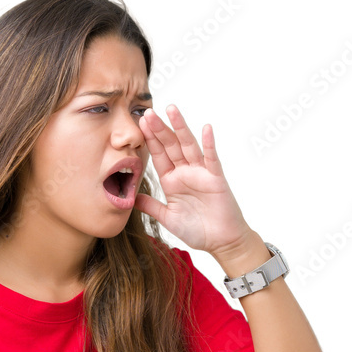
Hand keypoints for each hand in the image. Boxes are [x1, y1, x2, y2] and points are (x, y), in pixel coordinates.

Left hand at [134, 104, 255, 264]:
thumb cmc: (197, 230)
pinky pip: (211, 159)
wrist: (220, 242)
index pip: (158, 156)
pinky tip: (205, 128)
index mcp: (171, 181)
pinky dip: (208, 144)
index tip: (140, 123)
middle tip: (148, 112)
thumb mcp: (167, 218)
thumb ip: (151, 206)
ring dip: (180, 128)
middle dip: (159, 129)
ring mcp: (201, 173)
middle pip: (170, 146)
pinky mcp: (215, 179)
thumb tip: (131, 198)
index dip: (150, 140)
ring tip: (171, 109)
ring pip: (188, 146)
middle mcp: (185, 173)